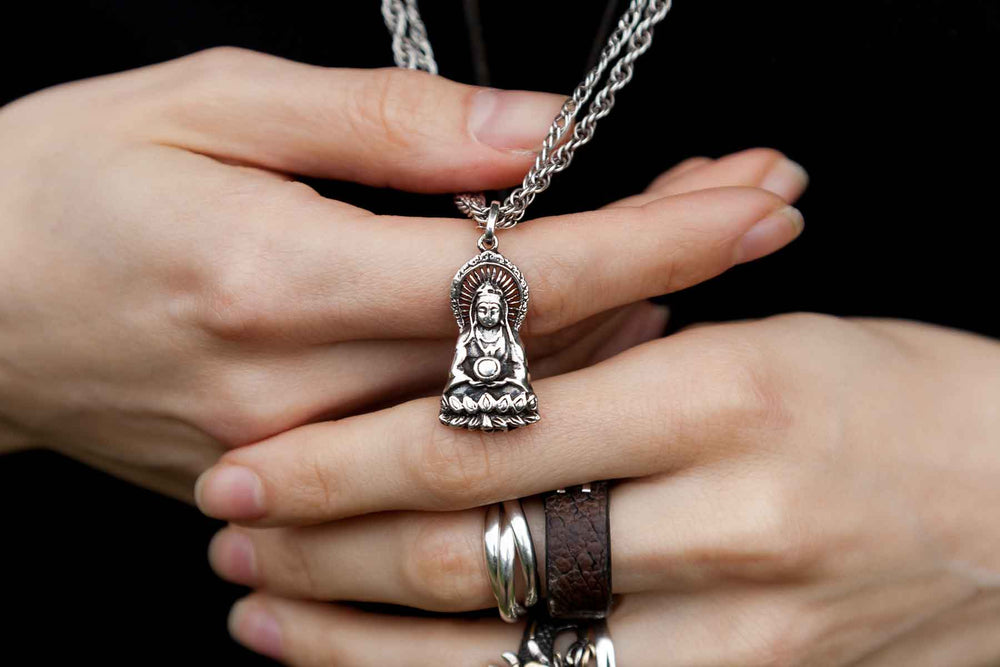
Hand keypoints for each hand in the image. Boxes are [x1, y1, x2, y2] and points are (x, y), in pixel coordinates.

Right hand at [0, 47, 807, 497]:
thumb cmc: (60, 186)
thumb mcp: (210, 103)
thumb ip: (383, 125)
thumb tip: (532, 136)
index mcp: (279, 281)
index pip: (520, 272)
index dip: (656, 235)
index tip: (758, 200)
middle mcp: (302, 393)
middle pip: (538, 349)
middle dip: (670, 272)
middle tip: (753, 205)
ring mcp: (303, 456)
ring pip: (511, 406)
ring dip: (621, 327)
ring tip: (696, 246)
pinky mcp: (298, 479)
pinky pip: (453, 435)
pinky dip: (538, 379)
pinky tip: (595, 327)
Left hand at [202, 315, 999, 664]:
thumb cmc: (902, 403)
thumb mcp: (773, 335)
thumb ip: (625, 349)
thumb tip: (477, 352)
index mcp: (724, 390)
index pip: (485, 429)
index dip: (346, 454)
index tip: (256, 461)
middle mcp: (728, 516)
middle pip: (470, 548)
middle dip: (323, 545)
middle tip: (230, 532)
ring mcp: (744, 628)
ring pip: (499, 656)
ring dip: (357, 641)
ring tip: (264, 614)